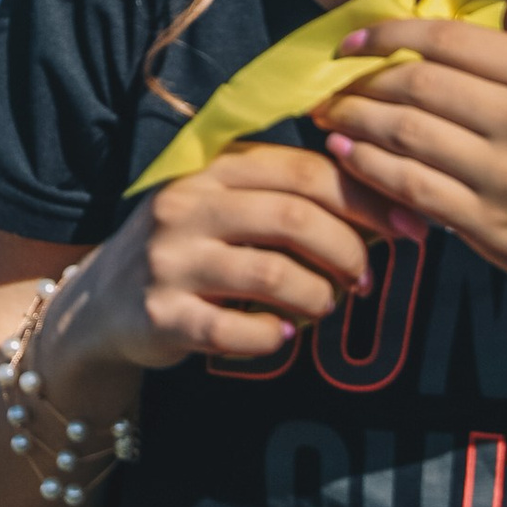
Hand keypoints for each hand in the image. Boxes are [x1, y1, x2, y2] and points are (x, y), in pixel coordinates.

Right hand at [62, 145, 394, 374]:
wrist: (100, 305)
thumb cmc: (189, 252)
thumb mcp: (227, 207)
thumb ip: (290, 198)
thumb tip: (390, 209)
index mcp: (212, 169)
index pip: (305, 171)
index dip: (365, 201)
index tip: (406, 230)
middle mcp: (186, 206)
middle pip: (295, 218)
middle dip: (349, 252)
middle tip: (366, 280)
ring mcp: (169, 261)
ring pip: (274, 275)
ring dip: (319, 297)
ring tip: (325, 307)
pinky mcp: (160, 314)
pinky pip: (237, 330)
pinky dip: (273, 337)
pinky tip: (281, 334)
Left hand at [314, 20, 506, 345]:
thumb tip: (424, 46)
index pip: (446, 38)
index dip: (387, 34)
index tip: (352, 40)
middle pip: (418, 83)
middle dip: (362, 81)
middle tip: (333, 84)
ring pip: (406, 133)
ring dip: (357, 121)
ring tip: (332, 116)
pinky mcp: (491, 223)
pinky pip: (412, 187)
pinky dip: (371, 167)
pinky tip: (350, 156)